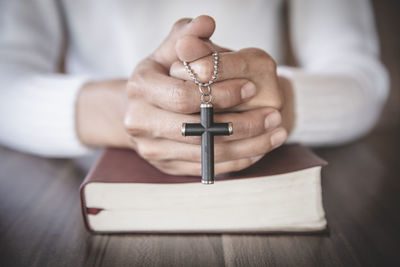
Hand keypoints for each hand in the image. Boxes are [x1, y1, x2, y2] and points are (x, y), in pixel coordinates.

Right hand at [77, 16, 290, 175]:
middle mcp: (139, 122)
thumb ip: (189, 34)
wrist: (144, 107)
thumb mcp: (172, 48)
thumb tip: (207, 23)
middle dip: (241, 125)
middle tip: (274, 116)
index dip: (220, 94)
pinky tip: (260, 149)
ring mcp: (152, 149)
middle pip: (196, 131)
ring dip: (247, 146)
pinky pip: (206, 169)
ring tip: (277, 133)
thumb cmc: (164, 73)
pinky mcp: (166, 167)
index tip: (251, 87)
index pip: (183, 96)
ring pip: (206, 154)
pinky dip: (237, 161)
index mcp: (139, 88)